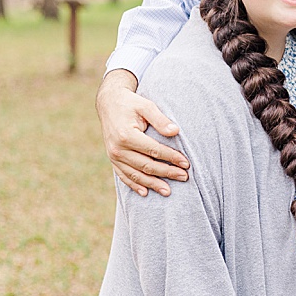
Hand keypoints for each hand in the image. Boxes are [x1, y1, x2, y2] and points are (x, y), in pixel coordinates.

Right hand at [96, 69, 188, 196]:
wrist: (109, 103)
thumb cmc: (131, 103)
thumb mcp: (146, 105)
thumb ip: (160, 119)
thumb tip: (176, 131)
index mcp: (126, 135)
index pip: (154, 150)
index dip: (171, 158)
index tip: (186, 163)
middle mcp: (118, 148)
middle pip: (146, 165)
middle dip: (167, 172)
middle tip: (184, 177)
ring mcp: (113, 156)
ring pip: (135, 174)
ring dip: (152, 184)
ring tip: (168, 191)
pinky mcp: (112, 159)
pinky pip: (123, 175)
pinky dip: (134, 185)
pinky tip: (145, 193)